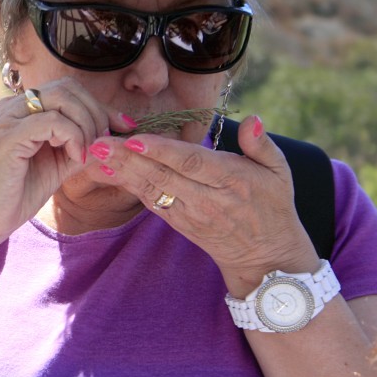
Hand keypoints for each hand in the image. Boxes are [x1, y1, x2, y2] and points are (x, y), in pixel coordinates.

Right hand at [0, 78, 131, 256]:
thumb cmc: (13, 196)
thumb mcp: (56, 167)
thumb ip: (79, 147)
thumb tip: (113, 136)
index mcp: (20, 110)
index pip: (67, 90)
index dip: (99, 105)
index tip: (122, 126)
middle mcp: (12, 107)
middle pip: (68, 88)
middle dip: (97, 112)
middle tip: (104, 142)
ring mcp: (8, 119)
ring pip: (63, 99)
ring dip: (86, 124)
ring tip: (86, 153)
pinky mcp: (9, 136)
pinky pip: (53, 121)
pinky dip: (73, 137)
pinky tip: (75, 158)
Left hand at [85, 115, 318, 293]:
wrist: (266, 257)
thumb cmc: (272, 206)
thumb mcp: (279, 173)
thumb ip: (262, 145)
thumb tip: (254, 119)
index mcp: (232, 181)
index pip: (192, 163)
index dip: (162, 151)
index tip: (135, 138)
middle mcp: (208, 199)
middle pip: (163, 176)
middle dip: (128, 159)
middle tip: (100, 142)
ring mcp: (190, 214)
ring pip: (152, 189)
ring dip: (122, 171)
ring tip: (96, 154)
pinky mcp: (179, 223)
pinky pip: (151, 202)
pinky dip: (129, 187)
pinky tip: (109, 172)